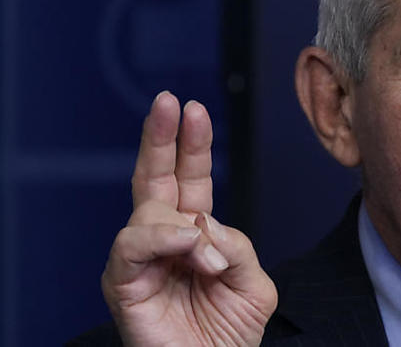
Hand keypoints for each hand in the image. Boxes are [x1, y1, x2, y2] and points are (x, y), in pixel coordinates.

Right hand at [101, 91, 276, 345]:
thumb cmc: (230, 334)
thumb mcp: (254, 283)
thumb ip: (237, 246)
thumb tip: (203, 223)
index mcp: (197, 232)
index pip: (190, 178)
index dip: (191, 144)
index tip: (193, 108)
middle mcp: (165, 239)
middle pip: (156, 176)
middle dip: (161, 136)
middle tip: (168, 101)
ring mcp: (141, 259)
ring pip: (150, 213)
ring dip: (188, 230)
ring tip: (211, 260)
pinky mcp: (122, 283)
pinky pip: (132, 244)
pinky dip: (164, 239)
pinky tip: (188, 247)